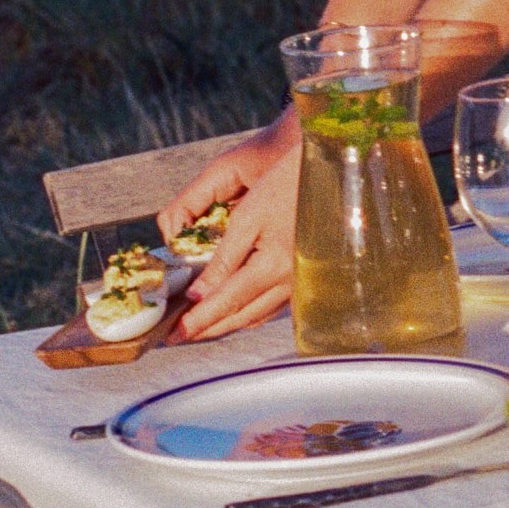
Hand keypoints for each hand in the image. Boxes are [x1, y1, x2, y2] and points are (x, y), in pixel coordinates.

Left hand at [166, 115, 301, 336]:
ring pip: (259, 314)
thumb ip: (224, 258)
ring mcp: (301, 281)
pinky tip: (238, 308)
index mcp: (271, 266)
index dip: (197, 321)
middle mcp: (289, 281)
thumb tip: (198, 293)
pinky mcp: (308, 275)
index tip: (173, 334)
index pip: (225, 302)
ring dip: (229, 323)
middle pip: (242, 316)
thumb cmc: (289, 183)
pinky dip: (250, 311)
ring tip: (203, 326)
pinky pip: (275, 304)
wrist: (335, 171)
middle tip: (180, 336)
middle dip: (209, 328)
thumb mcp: (249, 216)